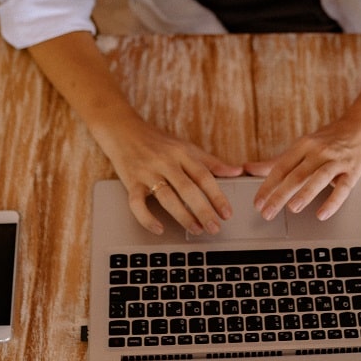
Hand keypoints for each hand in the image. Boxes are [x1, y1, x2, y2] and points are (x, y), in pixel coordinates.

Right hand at [96, 116, 242, 235]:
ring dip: (183, 217)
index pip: (204, 176)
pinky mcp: (130, 182)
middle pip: (188, 189)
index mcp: (181, 152)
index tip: (227, 213)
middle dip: (203, 211)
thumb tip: (237, 171)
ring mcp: (147, 172)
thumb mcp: (186, 147)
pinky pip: (137, 204)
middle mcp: (165, 161)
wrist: (123, 130)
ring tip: (196, 230)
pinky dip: (148, 218)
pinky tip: (159, 229)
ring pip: (167, 198)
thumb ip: (210, 161)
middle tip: (215, 228)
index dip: (217, 196)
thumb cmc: (157, 141)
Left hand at [244, 115, 360, 221]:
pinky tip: (322, 214)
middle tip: (267, 212)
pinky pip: (343, 188)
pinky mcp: (352, 170)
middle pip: (296, 174)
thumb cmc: (327, 140)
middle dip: (280, 194)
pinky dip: (332, 201)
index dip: (267, 185)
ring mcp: (336, 160)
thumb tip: (248, 169)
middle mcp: (318, 151)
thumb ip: (276, 162)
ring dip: (305, 193)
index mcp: (303, 145)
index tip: (257, 203)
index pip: (281, 167)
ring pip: (318, 177)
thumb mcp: (301, 146)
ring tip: (292, 209)